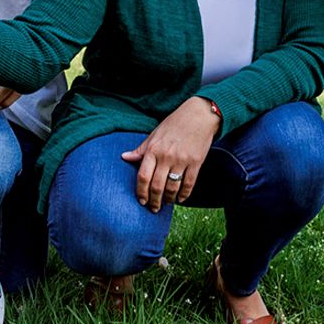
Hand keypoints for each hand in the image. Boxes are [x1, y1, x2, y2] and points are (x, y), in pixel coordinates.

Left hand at [121, 97, 220, 211]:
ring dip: (168, 199)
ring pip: (172, 187)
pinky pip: (189, 184)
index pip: (143, 176)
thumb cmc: (175, 124)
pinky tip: (180, 199)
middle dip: (154, 201)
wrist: (199, 115)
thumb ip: (141, 149)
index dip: (141, 192)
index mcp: (153, 150)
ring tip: (166, 203)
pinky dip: (184, 195)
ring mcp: (182, 160)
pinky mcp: (196, 163)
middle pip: (157, 186)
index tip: (141, 201)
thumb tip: (124, 157)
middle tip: (154, 208)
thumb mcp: (154, 134)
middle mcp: (166, 156)